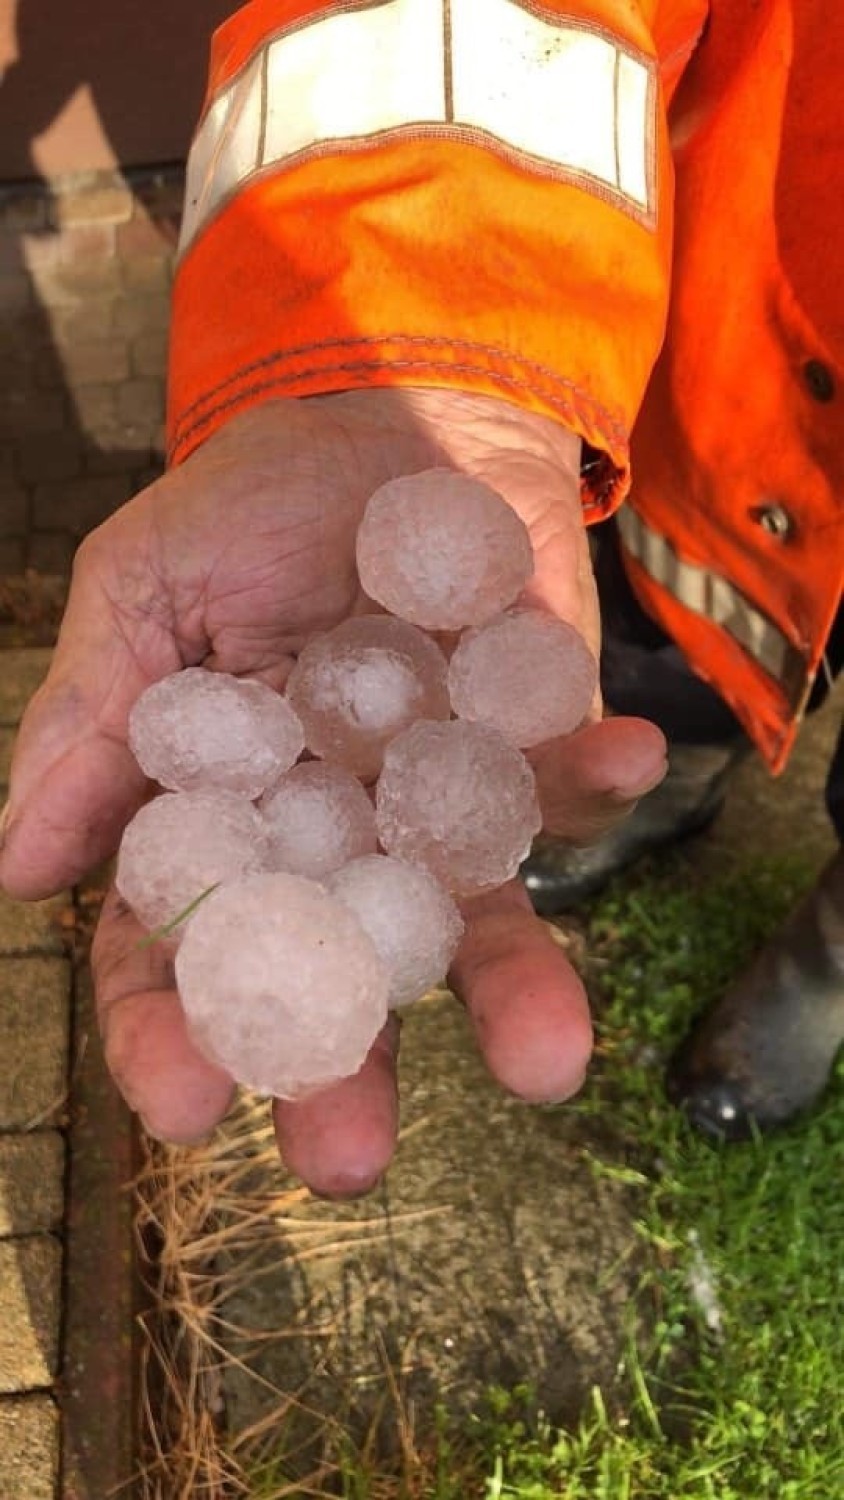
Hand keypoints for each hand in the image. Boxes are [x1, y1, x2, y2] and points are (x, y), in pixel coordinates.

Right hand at [0, 389, 665, 1194]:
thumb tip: (18, 872)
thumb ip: (90, 725)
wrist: (379, 414)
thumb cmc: (242, 512)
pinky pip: (568, 785)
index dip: (170, 1027)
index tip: (179, 1104)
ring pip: (471, 920)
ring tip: (542, 1063)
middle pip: (334, 974)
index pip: (181, 946)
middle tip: (347, 1159)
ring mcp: (441, 803)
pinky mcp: (534, 750)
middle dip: (341, 1064)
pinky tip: (626, 767)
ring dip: (511, 988)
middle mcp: (336, 838)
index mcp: (225, 819)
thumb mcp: (141, 596)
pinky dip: (597, 783)